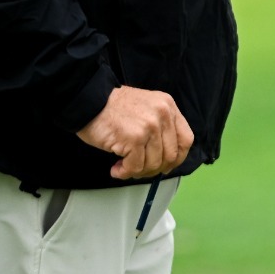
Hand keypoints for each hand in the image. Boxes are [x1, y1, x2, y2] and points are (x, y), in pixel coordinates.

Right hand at [77, 85, 194, 179]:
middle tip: (138, 169)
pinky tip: (116, 168)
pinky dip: (124, 172)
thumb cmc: (112, 107)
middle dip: (154, 168)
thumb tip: (167, 161)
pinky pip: (135, 167)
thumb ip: (160, 128)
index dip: (178, 158)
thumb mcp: (147, 109)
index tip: (166, 165)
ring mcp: (149, 126)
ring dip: (136, 171)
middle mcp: (163, 114)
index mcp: (168, 106)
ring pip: (153, 164)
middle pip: (170, 155)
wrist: (89, 100)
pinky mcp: (134, 138)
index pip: (186, 139)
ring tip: (123, 166)